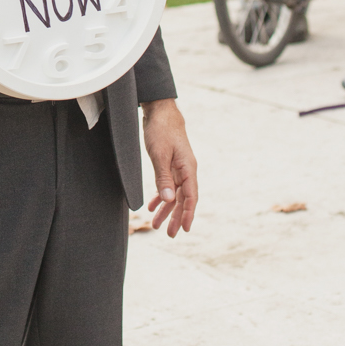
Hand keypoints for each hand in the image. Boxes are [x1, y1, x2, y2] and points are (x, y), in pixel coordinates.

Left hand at [140, 98, 197, 235]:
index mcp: (188, 168)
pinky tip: (153, 206)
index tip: (185, 229)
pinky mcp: (170, 164)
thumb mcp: (160, 155)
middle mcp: (186, 170)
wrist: (160, 111)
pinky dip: (161, 196)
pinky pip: (168, 185)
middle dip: (177, 217)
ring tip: (156, 224)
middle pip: (183, 198)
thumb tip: (169, 200)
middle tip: (170, 234)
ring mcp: (179, 167)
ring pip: (175, 194)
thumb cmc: (161, 130)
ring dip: (167, 209)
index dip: (188, 214)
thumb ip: (163, 178)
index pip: (191, 196)